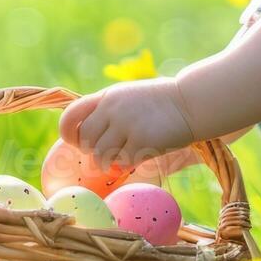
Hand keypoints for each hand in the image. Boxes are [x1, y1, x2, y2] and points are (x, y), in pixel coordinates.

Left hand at [57, 77, 198, 169]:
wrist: (191, 102)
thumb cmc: (160, 103)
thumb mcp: (128, 96)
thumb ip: (107, 111)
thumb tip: (85, 137)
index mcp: (106, 96)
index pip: (71, 115)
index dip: (68, 133)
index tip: (78, 141)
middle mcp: (112, 109)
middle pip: (85, 140)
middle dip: (93, 151)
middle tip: (108, 152)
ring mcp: (127, 125)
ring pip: (100, 155)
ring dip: (109, 162)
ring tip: (123, 156)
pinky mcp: (142, 141)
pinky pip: (123, 162)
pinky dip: (129, 163)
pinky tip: (141, 155)